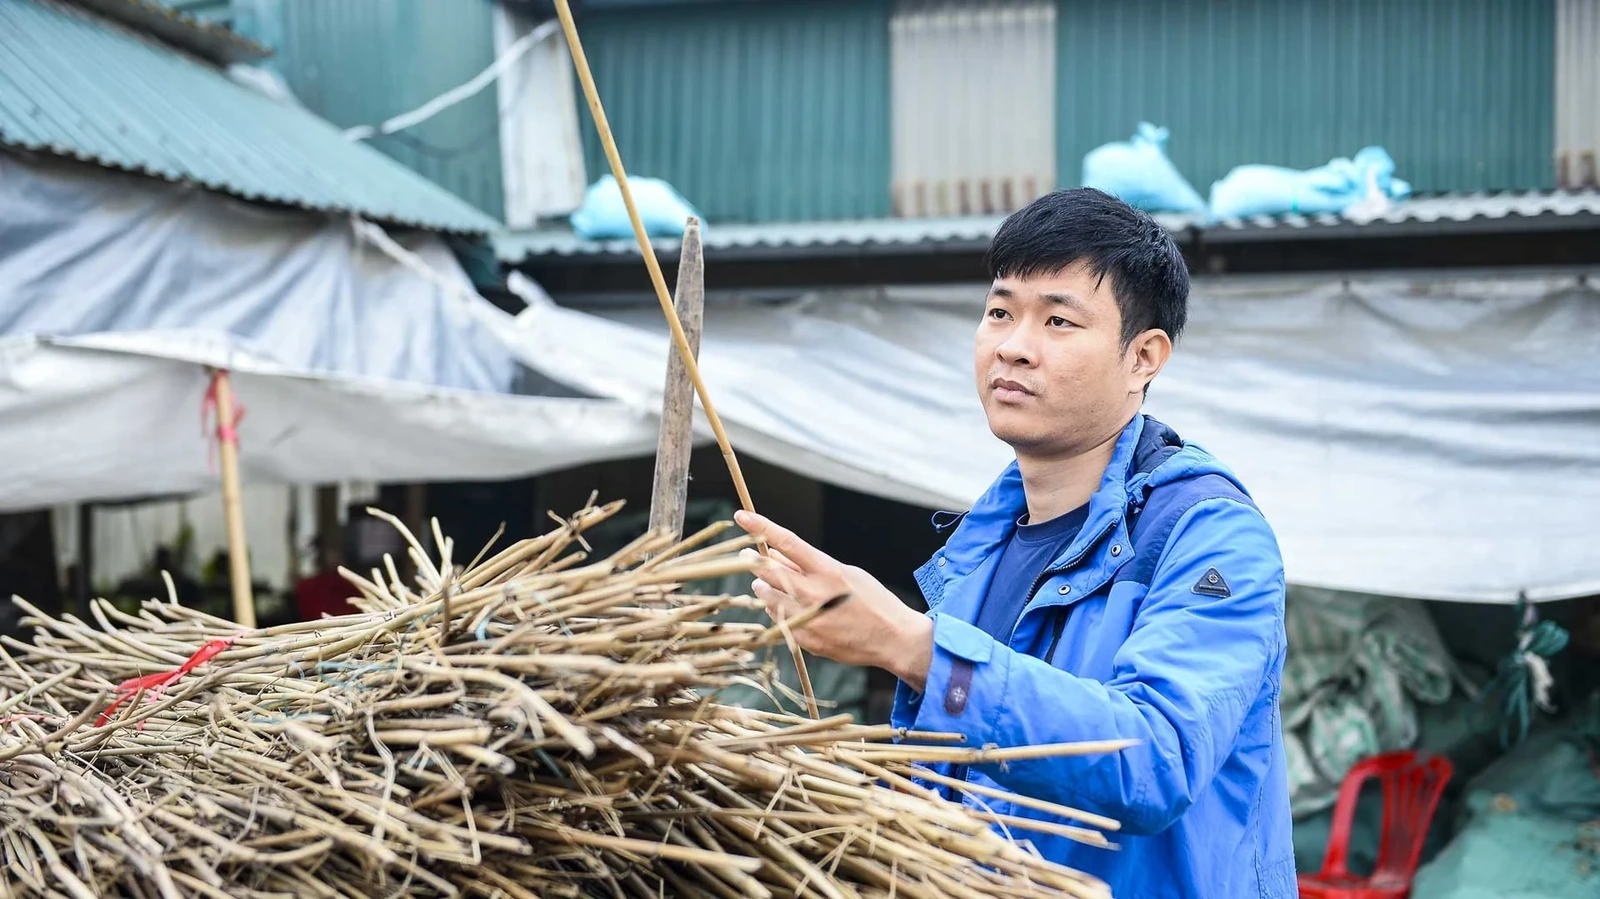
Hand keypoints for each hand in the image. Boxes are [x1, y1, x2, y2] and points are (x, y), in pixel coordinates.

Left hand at [735, 510, 932, 691]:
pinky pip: (778, 622)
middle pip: (769, 572)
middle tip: (747, 557)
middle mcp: (815, 594)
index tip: (742, 516)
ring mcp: (809, 620)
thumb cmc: (873, 600)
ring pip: (768, 598)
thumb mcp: (846, 572)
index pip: (788, 543)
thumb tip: (775, 552)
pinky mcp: (807, 641)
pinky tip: (782, 607)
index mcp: (828, 571)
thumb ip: (809, 564)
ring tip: (764, 583)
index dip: (762, 528)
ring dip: (763, 587)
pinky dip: (777, 611)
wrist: (893, 638)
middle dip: (754, 562)